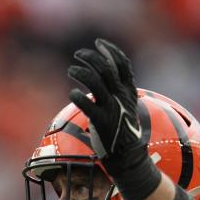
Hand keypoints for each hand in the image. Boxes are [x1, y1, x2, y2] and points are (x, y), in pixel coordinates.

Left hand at [67, 39, 160, 199]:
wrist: (127, 157)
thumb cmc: (123, 132)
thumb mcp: (126, 108)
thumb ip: (118, 92)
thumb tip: (104, 78)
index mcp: (129, 92)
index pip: (123, 64)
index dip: (110, 50)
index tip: (98, 43)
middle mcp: (121, 97)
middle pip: (106, 68)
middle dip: (91, 57)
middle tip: (78, 54)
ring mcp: (112, 109)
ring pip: (96, 82)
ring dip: (81, 73)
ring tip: (71, 70)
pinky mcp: (101, 122)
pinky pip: (88, 104)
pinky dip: (79, 96)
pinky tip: (73, 93)